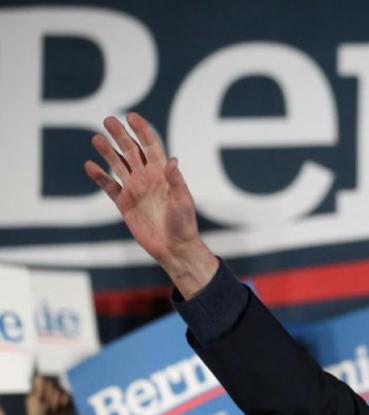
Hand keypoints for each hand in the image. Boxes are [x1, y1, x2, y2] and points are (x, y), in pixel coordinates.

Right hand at [84, 113, 216, 297]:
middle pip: (131, 151)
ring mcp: (135, 189)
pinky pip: (109, 186)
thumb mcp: (183, 201)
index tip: (132, 116)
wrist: (174, 248)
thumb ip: (176, 181)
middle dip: (121, 135)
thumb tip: (172, 160)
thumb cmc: (184, 224)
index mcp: (163, 174)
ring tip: (96, 138)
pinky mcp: (124, 204)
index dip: (142, 131)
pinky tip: (89, 165)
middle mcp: (148, 178)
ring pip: (118, 165)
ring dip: (108, 151)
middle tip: (108, 120)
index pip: (151, 146)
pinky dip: (99, 176)